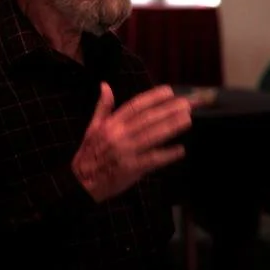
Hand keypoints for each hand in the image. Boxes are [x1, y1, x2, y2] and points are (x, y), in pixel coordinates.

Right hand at [72, 83, 191, 201]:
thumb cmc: (89, 155)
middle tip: (188, 104)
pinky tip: (181, 150)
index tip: (169, 91)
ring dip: (172, 127)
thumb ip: (103, 107)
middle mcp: (119, 135)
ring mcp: (126, 152)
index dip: (153, 97)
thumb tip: (105, 85)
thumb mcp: (92, 128)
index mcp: (111, 124)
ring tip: (188, 120)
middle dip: (169, 110)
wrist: (81, 184)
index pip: (134, 106)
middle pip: (148, 119)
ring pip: (153, 136)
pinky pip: (153, 159)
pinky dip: (167, 154)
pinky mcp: (132, 169)